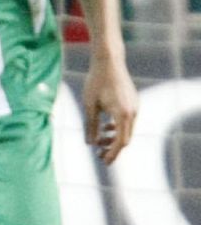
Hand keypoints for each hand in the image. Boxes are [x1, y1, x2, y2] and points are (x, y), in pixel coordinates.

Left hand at [81, 50, 137, 164]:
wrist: (108, 62)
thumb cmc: (95, 82)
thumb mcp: (89, 106)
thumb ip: (90, 126)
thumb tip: (90, 144)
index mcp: (123, 114)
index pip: (120, 142)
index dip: (112, 153)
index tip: (103, 161)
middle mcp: (133, 112)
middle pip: (125, 138)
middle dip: (112, 148)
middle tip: (99, 156)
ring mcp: (135, 106)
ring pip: (127, 130)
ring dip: (114, 137)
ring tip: (99, 141)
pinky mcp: (133, 102)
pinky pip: (127, 120)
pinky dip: (118, 127)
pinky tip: (106, 127)